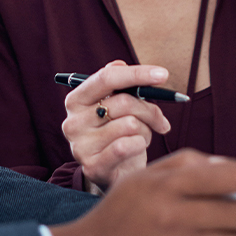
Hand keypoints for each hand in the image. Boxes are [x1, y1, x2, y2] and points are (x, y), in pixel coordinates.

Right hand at [62, 60, 171, 189]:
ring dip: (144, 131)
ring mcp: (79, 146)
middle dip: (149, 109)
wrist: (114, 173)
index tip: (163, 74)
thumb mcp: (118, 106)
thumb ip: (119, 85)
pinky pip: (128, 146)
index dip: (137, 73)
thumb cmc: (118, 134)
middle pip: (123, 102)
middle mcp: (72, 122)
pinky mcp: (92, 167)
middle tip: (161, 120)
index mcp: (76, 100)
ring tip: (139, 138)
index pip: (106, 77)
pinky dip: (140, 145)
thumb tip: (119, 62)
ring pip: (130, 125)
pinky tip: (136, 149)